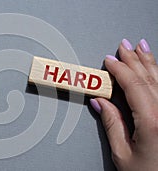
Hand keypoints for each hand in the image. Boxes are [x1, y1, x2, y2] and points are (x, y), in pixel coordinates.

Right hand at [90, 39, 157, 170]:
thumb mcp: (123, 154)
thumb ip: (112, 124)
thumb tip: (101, 102)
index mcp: (153, 122)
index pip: (134, 85)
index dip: (120, 69)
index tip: (110, 60)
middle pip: (150, 78)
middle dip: (135, 59)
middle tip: (124, 46)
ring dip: (149, 62)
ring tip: (141, 48)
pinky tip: (155, 69)